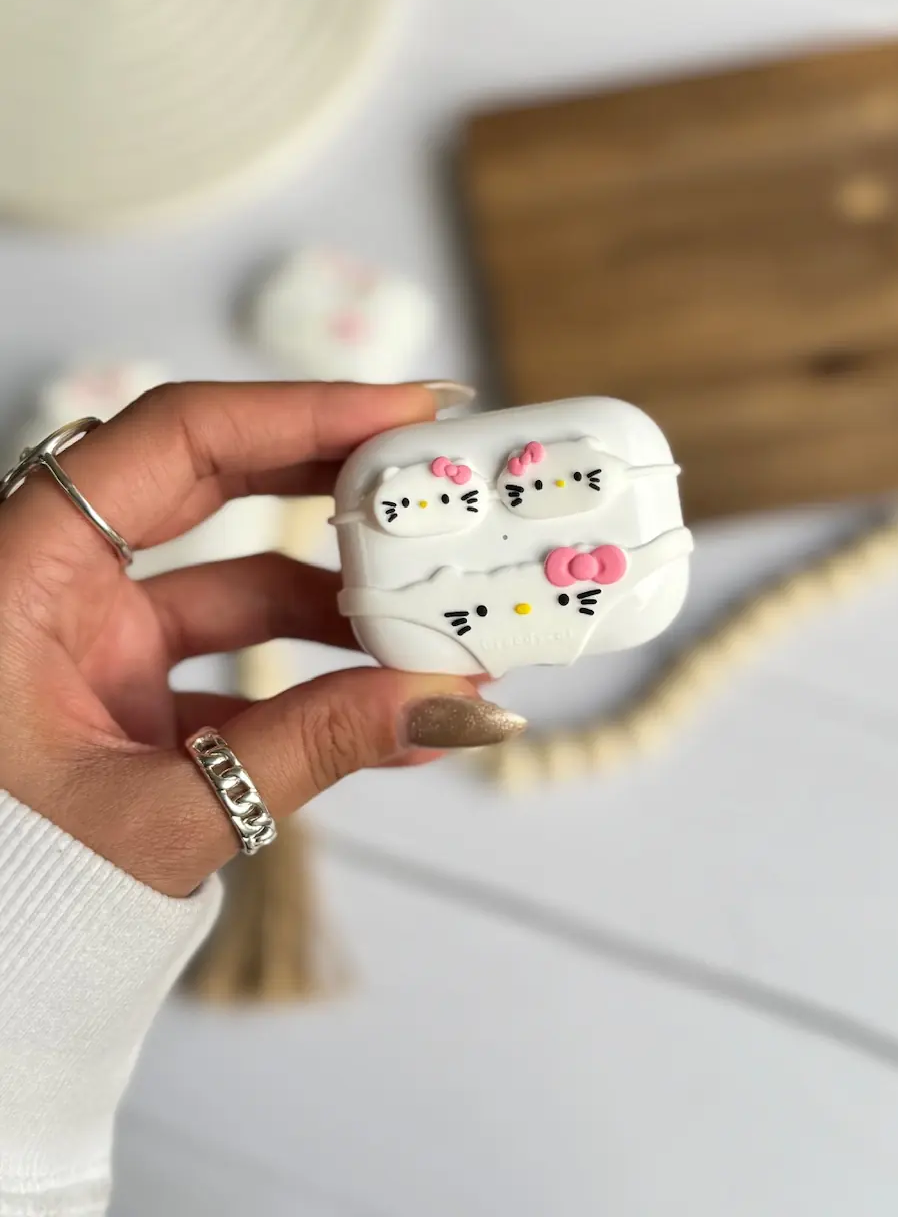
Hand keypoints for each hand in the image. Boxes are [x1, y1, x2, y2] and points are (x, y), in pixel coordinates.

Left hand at [0, 381, 523, 897]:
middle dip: (332, 481)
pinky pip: (230, 659)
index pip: (177, 439)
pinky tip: (388, 707)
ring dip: (336, 601)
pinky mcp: (121, 686)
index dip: (299, 411)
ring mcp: (91, 636)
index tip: (405, 414)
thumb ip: (312, 749)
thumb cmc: (13, 889)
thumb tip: (450, 706)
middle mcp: (57, 583)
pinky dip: (307, 677)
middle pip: (214, 480)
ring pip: (233, 577)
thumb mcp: (166, 813)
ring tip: (435, 630)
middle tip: (434, 482)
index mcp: (27, 575)